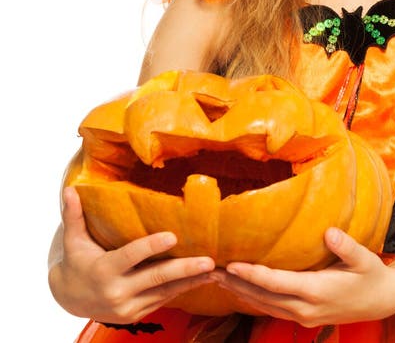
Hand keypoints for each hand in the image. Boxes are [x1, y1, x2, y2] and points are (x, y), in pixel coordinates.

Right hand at [48, 187, 214, 322]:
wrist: (70, 300)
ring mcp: (128, 307)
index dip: (151, 246)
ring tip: (214, 269)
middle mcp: (117, 292)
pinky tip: (201, 279)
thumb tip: (70, 189)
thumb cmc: (77, 262)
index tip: (172, 236)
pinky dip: (183, 290)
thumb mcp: (73, 240)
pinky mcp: (137, 314)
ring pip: (165, 293)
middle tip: (207, 260)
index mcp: (104, 271)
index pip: (131, 256)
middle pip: (156, 278)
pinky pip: (163, 300)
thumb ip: (74, 216)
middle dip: (184, 269)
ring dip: (191, 281)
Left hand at [209, 227, 394, 326]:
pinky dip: (254, 299)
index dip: (252, 273)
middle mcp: (306, 308)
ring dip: (241, 292)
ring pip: (264, 306)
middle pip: (263, 297)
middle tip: (211, 269)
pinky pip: (272, 309)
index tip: (231, 263)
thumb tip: (330, 233)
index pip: (276, 283)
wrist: (382, 301)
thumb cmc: (372, 275)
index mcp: (317, 291)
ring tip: (219, 278)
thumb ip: (346, 246)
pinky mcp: (304, 318)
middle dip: (237, 283)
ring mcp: (304, 316)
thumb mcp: (364, 258)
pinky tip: (241, 289)